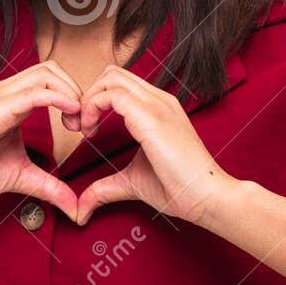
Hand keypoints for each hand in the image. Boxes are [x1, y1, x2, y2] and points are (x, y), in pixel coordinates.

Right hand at [0, 61, 80, 219]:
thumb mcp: (22, 177)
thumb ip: (50, 186)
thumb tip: (75, 207)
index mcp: (10, 102)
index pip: (49, 79)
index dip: (72, 95)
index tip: (81, 126)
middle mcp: (3, 94)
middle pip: (51, 69)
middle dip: (76, 89)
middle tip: (82, 123)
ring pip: (44, 74)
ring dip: (70, 93)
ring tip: (76, 122)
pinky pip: (32, 94)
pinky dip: (57, 98)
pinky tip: (69, 114)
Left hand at [68, 65, 238, 226]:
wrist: (207, 196)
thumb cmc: (178, 188)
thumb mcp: (131, 182)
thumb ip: (104, 189)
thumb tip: (81, 210)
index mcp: (157, 108)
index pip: (119, 84)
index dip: (95, 100)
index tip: (85, 129)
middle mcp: (158, 99)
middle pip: (112, 74)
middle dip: (87, 95)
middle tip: (78, 127)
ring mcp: (156, 104)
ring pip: (110, 78)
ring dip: (87, 100)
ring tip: (84, 129)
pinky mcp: (151, 116)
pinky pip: (112, 94)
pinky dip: (91, 107)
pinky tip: (90, 132)